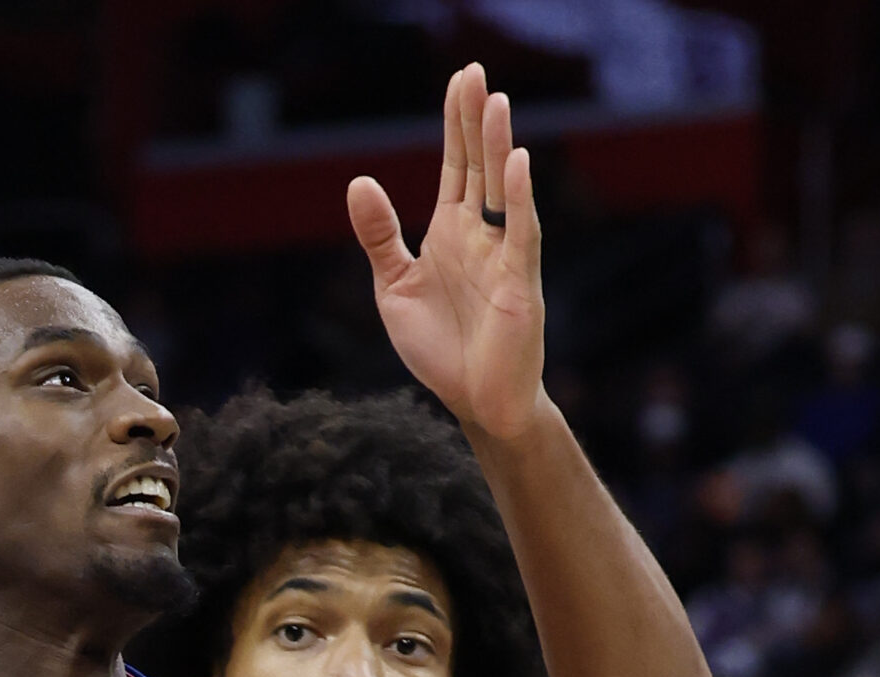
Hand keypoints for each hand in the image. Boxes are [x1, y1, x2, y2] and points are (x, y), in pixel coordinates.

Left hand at [348, 64, 548, 441]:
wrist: (477, 403)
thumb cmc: (441, 348)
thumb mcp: (394, 287)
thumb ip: (380, 237)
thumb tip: (358, 181)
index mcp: (451, 232)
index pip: (456, 165)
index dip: (456, 124)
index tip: (460, 80)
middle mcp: (481, 235)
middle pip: (480, 165)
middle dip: (476, 120)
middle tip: (475, 72)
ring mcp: (503, 256)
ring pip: (502, 190)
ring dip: (500, 147)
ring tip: (496, 103)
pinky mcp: (520, 283)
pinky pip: (521, 234)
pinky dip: (518, 199)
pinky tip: (516, 163)